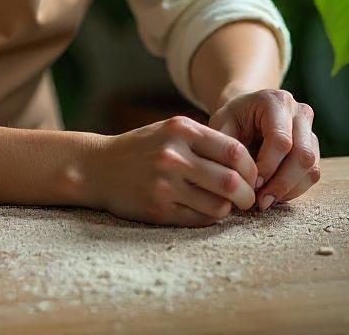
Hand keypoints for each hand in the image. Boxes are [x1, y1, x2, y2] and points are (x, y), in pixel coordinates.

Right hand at [90, 115, 257, 226]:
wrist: (98, 167)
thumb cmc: (142, 147)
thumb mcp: (170, 129)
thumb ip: (205, 140)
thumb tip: (248, 162)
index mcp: (182, 130)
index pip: (234, 151)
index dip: (250, 167)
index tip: (251, 175)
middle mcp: (174, 155)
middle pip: (230, 181)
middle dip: (246, 194)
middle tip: (248, 198)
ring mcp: (165, 184)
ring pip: (218, 205)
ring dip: (228, 209)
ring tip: (226, 205)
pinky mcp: (158, 209)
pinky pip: (199, 219)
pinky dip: (210, 217)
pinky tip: (206, 210)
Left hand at [209, 89, 319, 210]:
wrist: (247, 112)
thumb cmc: (233, 119)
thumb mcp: (222, 125)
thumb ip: (227, 147)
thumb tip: (235, 179)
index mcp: (276, 101)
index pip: (281, 140)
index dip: (268, 167)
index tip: (251, 184)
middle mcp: (299, 112)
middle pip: (303, 155)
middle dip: (281, 183)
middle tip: (261, 201)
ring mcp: (310, 129)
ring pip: (311, 167)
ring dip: (289, 190)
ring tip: (265, 200)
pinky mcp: (313, 147)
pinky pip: (312, 174)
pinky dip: (294, 190)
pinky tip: (274, 194)